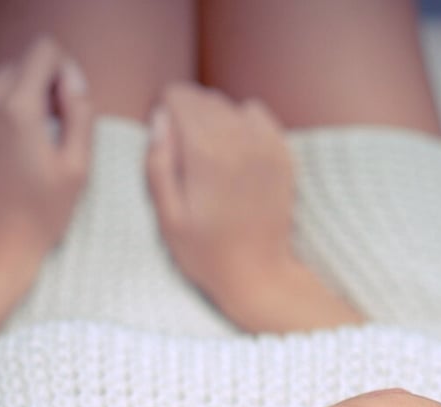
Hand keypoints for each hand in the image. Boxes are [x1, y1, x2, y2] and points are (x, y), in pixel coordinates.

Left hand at [0, 36, 92, 276]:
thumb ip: (80, 113)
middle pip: (17, 65)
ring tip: (28, 142)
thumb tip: (72, 81)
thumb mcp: (78, 167)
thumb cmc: (41, 215)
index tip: (69, 102)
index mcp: (17, 110)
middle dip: (41, 85)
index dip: (64, 70)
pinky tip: (4, 152)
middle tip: (53, 127)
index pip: (42, 52)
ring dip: (15, 100)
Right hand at [146, 83, 295, 313]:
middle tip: (182, 152)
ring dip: (214, 119)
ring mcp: (266, 146)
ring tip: (208, 154)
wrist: (259, 275)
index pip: (178, 97)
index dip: (163, 112)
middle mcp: (239, 140)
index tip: (162, 137)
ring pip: (230, 105)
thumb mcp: (168, 218)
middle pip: (204, 98)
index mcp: (206, 153)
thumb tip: (159, 118)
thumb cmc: (207, 254)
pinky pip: (258, 116)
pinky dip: (243, 124)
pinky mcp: (283, 155)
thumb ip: (158, 164)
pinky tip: (235, 151)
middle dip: (186, 114)